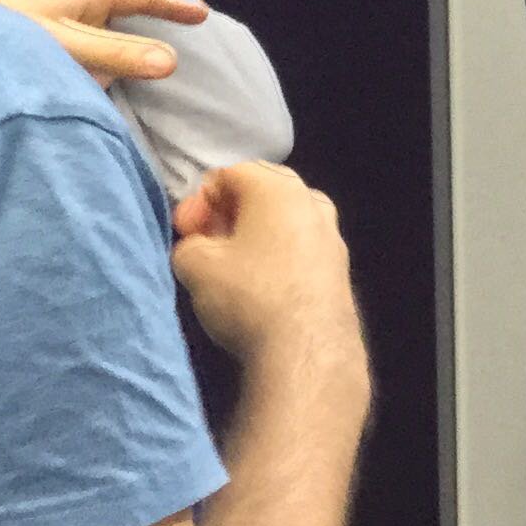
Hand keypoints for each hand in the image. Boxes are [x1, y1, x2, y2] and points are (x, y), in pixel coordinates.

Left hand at [0, 0, 206, 83]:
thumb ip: (117, 56)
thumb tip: (172, 61)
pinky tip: (82, 44)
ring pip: (95, 4)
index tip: (201, 15)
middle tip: (179, 17)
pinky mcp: (28, 13)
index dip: (170, 6)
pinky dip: (94, 28)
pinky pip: (77, 16)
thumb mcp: (67, 49)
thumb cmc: (5, 36)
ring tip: (137, 29)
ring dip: (120, 16)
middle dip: (148, 4)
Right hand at [168, 162, 369, 401]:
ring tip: (231, 267)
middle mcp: (312, 202)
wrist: (307, 352)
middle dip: (227, 213)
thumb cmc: (248, 295)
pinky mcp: (340, 271)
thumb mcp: (195, 265)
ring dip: (253, 235)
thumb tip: (198, 248)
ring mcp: (333, 236)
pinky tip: (261, 288)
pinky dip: (277, 256)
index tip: (185, 233)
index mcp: (278, 187)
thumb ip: (188, 244)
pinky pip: (300, 248)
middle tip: (206, 243)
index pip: (229, 173)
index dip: (198, 200)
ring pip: (284, 221)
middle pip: (261, 192)